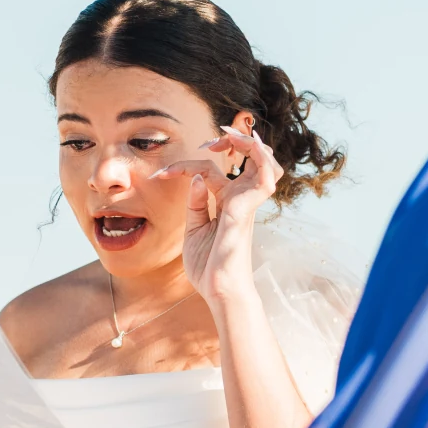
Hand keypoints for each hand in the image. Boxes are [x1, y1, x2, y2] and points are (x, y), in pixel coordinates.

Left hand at [163, 127, 279, 309]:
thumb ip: (195, 204)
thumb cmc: (209, 266)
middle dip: (235, 140)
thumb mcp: (195, 230)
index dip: (185, 166)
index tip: (162, 174)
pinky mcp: (245, 210)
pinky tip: (248, 145)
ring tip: (231, 136)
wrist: (218, 291)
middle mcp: (240, 200)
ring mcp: (246, 204)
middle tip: (212, 140)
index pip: (211, 172)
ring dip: (251, 144)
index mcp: (228, 203)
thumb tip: (194, 179)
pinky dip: (260, 158)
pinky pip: (264, 178)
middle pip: (250, 159)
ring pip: (265, 163)